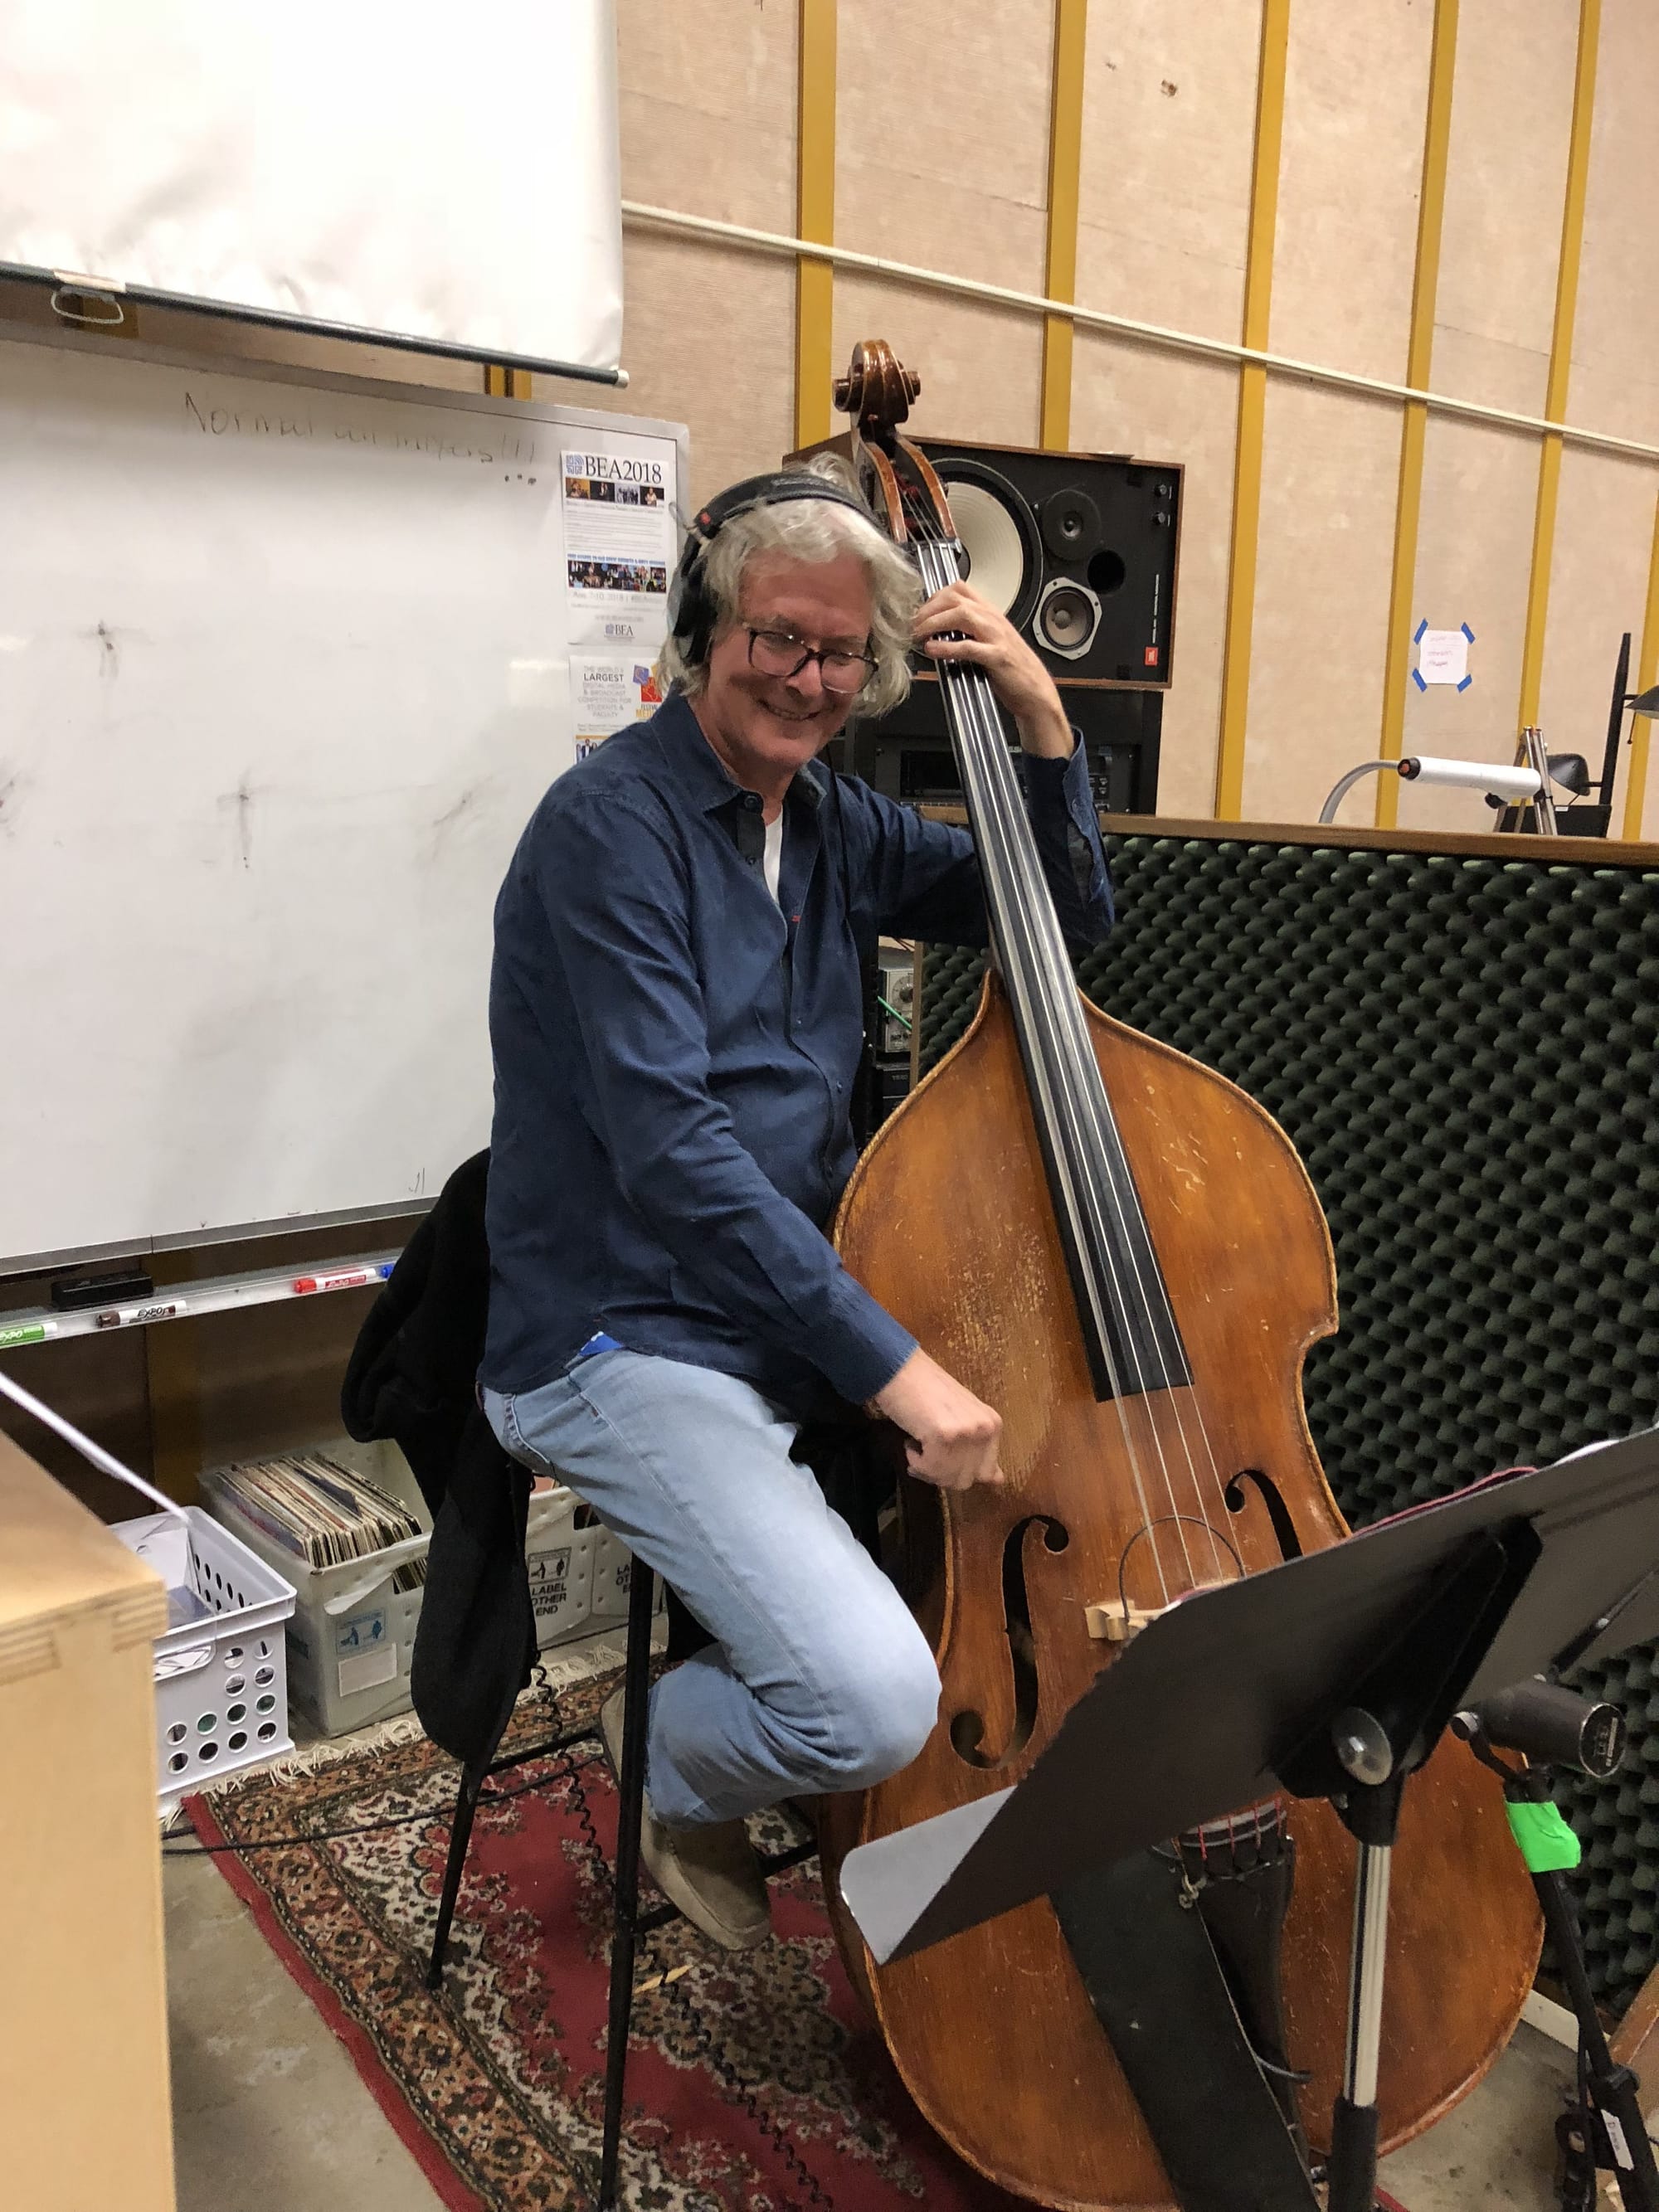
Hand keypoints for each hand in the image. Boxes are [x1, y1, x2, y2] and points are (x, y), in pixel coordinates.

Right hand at [870, 1347, 1003, 1492]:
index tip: (942, 1461)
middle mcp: (985, 1429)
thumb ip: (980, 1448)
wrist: (901, 1369)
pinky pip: (928, 1469)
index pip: (987, 1475)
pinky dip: (914, 1460)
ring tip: (918, 1444)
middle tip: (924, 1454)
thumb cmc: (926, 1392)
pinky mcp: (943, 1435)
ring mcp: (966, 1432)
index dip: (959, 1474)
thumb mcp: (964, 1418)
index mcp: (993, 1425)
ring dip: (926, 1468)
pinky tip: (911, 1440)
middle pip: (965, 1481)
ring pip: (946, 1478)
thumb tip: (998, 1480)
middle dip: (940, 1474)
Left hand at [914, 580, 1072, 757]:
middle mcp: (993, 620)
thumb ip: (967, 633)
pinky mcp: (997, 657)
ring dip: (934, 622)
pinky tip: (933, 650)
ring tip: (918, 634)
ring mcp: (996, 637)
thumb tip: (936, 632)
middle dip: (928, 608)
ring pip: (961, 614)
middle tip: (911, 624)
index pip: (959, 589)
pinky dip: (947, 647)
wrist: (1036, 691)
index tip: (919, 612)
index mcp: (990, 614)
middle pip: (955, 597)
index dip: (934, 596)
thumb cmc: (1012, 670)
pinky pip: (969, 646)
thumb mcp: (988, 643)